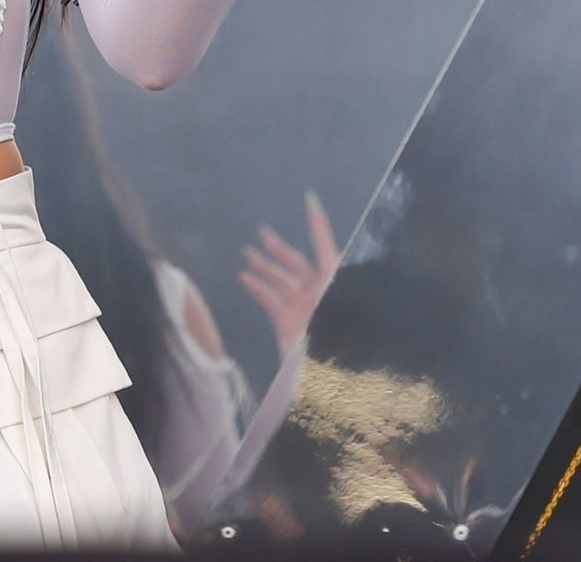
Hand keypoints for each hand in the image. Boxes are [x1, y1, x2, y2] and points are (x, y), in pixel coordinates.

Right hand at [237, 189, 339, 359]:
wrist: (328, 379)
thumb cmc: (336, 337)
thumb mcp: (336, 301)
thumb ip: (331, 278)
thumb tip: (334, 255)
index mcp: (334, 284)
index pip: (325, 248)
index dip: (318, 226)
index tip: (310, 201)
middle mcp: (318, 293)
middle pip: (297, 264)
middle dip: (279, 249)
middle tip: (262, 233)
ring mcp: (301, 308)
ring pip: (280, 280)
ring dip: (264, 266)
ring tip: (247, 254)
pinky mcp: (286, 322)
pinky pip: (269, 300)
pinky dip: (257, 288)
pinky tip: (244, 277)